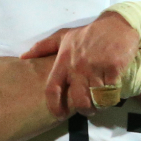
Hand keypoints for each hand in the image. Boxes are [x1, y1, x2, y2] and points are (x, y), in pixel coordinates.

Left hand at [25, 11, 140, 114]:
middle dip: (84, 110)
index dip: (55, 106)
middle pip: (78, 100)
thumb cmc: (89, 33)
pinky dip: (112, 97)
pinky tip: (112, 94)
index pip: (53, 89)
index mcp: (64, 61)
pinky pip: (111, 92)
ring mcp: (96, 68)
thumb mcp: (64, 36)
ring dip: (99, 105)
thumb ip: (43, 47)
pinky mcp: (113, 68)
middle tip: (88, 110)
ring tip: (101, 103)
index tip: (60, 116)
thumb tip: (23, 57)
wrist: (117, 24)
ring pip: (96, 98)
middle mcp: (78, 66)